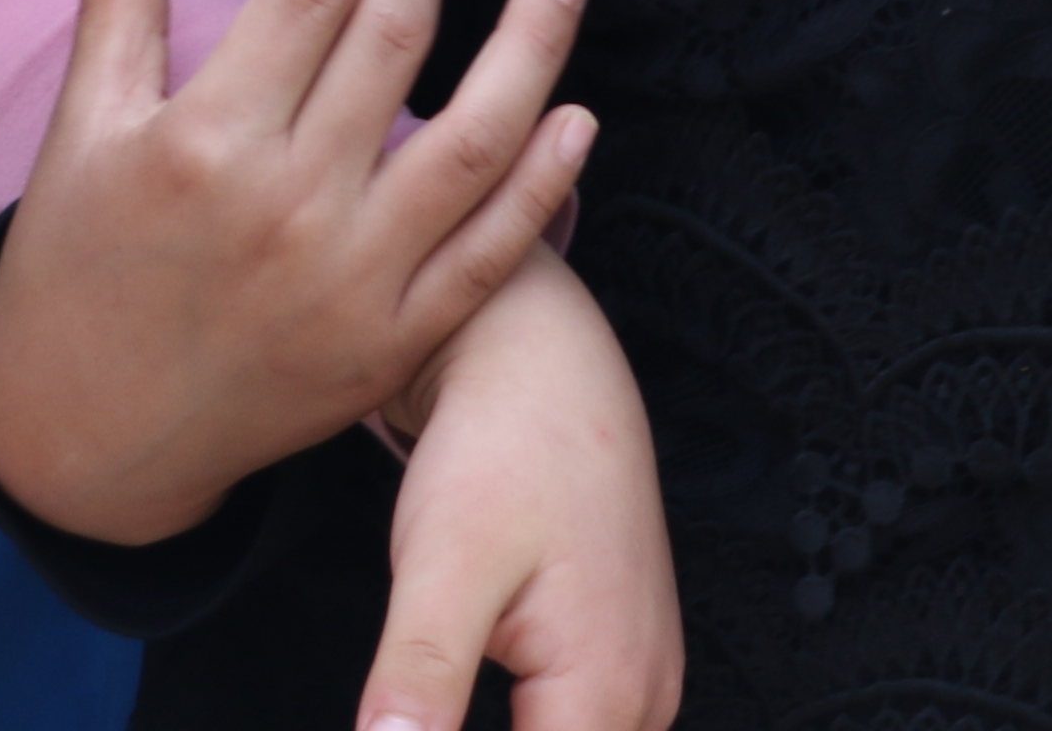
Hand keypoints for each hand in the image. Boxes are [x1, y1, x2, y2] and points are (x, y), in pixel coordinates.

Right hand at [0, 0, 596, 547]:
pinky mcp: (389, 344)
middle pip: (394, 39)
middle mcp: (287, 206)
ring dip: (533, 47)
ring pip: (472, 141)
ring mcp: (351, 282)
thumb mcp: (79, 128)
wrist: (85, 438)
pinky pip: (489, 253)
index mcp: (204, 139)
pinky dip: (544, 185)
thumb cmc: (77, 266)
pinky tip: (578, 116)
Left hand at [364, 256, 680, 730]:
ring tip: (416, 722)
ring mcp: (643, 682)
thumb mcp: (441, 563)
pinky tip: (446, 728)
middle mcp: (646, 700)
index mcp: (605, 691)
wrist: (544, 357)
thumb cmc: (496, 444)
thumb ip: (419, 680)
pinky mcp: (622, 661)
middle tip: (405, 726)